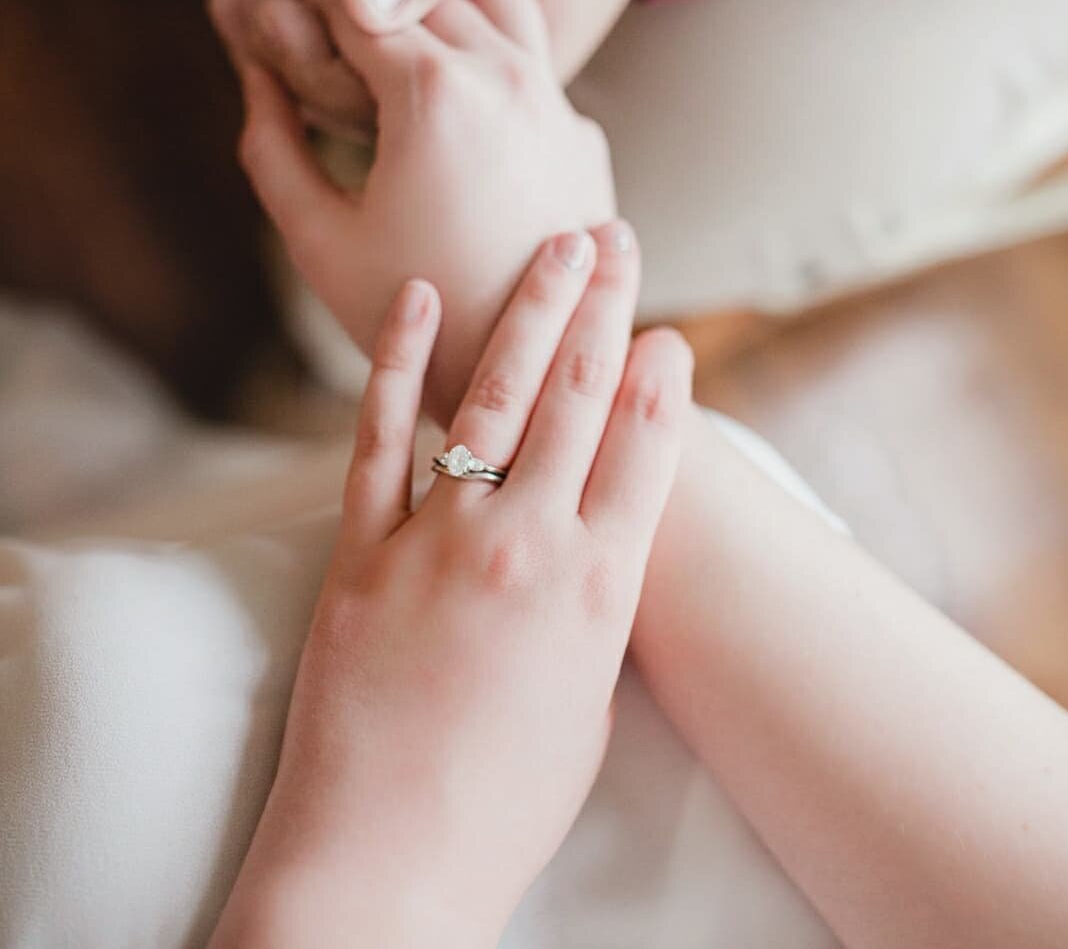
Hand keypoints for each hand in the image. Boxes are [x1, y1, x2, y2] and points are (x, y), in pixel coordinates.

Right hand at [208, 0, 615, 422]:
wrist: (529, 376)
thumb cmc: (413, 314)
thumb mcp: (318, 236)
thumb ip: (272, 143)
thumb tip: (252, 71)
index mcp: (435, 92)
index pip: (350, 6)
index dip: (299, 3)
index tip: (261, 4)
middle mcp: (507, 77)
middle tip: (304, 9)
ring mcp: (558, 104)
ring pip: (486, 9)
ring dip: (428, 6)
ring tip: (379, 31)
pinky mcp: (583, 137)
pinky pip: (531, 65)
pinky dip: (483, 52)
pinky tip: (447, 80)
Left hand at [211, 233, 692, 948]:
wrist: (386, 868)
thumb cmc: (505, 804)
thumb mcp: (590, 697)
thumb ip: (599, 600)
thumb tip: (603, 526)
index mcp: (599, 590)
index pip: (647, 452)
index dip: (662, 379)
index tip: (669, 325)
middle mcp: (526, 545)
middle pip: (577, 398)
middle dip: (603, 307)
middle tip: (616, 237)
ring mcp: (439, 538)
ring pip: (494, 396)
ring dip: (529, 310)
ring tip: (554, 246)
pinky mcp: (362, 550)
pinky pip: (380, 435)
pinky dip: (396, 361)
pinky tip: (420, 298)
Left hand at [232, 0, 668, 129]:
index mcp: (506, 80)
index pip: (386, 85)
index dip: (310, 43)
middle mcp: (487, 107)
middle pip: (365, 98)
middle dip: (286, 45)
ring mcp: (475, 97)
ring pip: (366, 91)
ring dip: (293, 44)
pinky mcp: (462, 76)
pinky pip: (378, 73)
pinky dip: (321, 34)